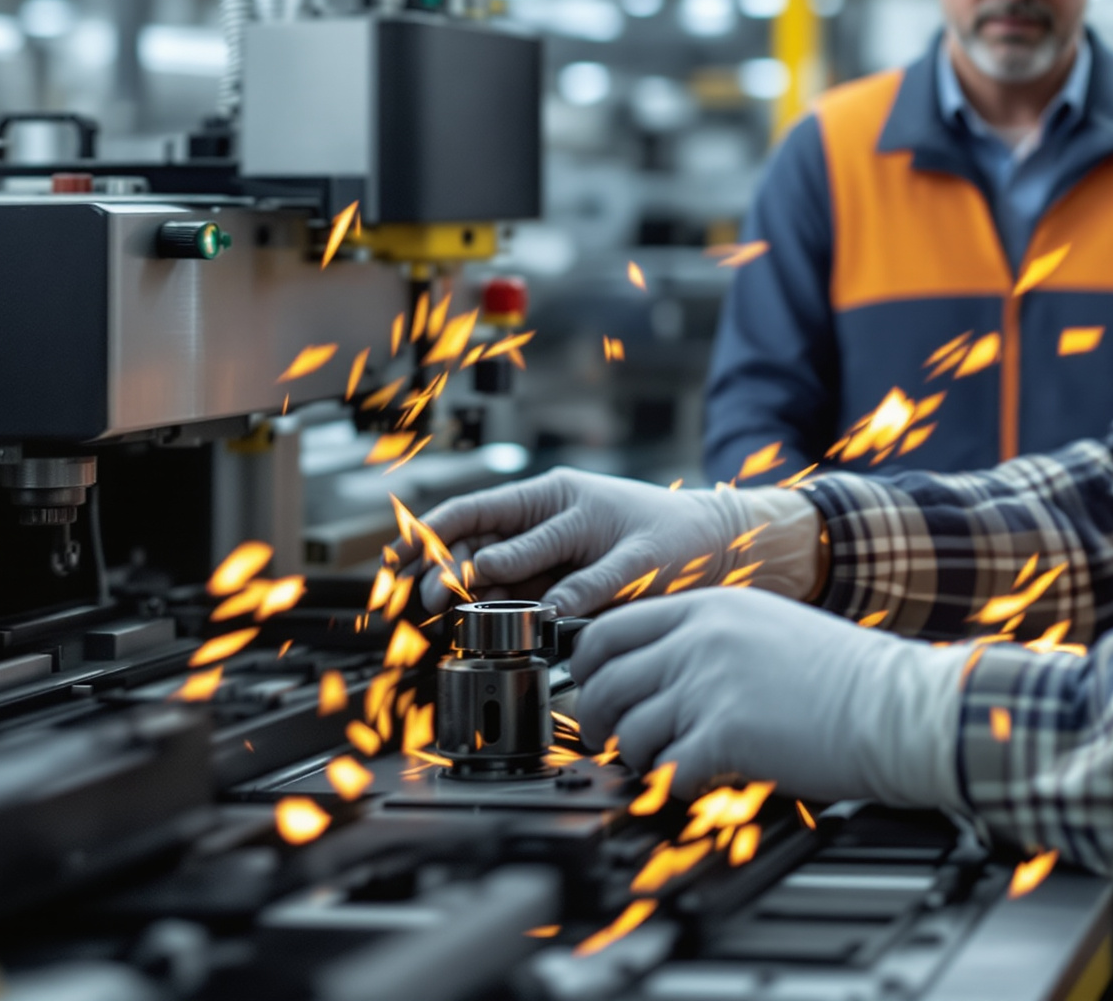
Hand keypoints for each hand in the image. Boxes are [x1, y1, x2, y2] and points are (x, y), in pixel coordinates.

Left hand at [408, 468, 820, 614]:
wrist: (720, 537)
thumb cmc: (641, 545)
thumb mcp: (571, 550)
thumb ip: (521, 566)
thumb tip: (453, 587)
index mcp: (545, 498)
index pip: (469, 510)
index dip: (426, 535)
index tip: (392, 563)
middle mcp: (567, 504)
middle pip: (490, 527)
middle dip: (449, 562)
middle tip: (424, 592)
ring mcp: (603, 525)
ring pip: (534, 544)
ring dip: (495, 569)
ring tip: (466, 588)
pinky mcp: (640, 554)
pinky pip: (594, 579)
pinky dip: (566, 597)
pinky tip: (546, 613)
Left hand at [569, 589, 968, 807]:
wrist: (896, 705)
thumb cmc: (847, 676)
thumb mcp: (766, 628)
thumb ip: (706, 640)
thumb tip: (653, 675)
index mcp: (708, 607)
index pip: (609, 631)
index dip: (589, 672)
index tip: (596, 694)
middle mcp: (700, 639)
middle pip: (605, 683)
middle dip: (603, 723)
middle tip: (622, 743)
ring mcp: (709, 685)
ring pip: (630, 733)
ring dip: (644, 761)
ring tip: (676, 765)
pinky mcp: (724, 734)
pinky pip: (667, 772)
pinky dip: (678, 788)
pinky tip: (708, 782)